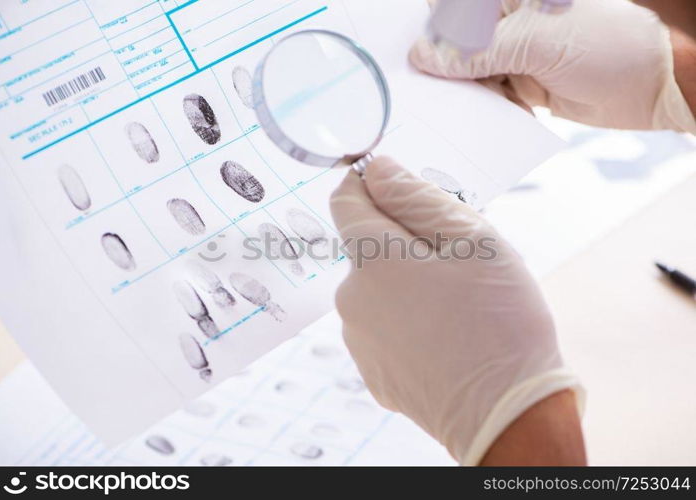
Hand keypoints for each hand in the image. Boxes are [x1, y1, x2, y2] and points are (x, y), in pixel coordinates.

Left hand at [330, 157, 583, 464]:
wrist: (507, 415)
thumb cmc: (500, 321)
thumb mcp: (471, 239)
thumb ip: (415, 197)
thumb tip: (376, 170)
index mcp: (372, 259)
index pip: (346, 200)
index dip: (372, 185)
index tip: (403, 190)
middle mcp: (351, 299)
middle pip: (366, 248)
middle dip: (403, 243)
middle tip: (455, 263)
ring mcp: (358, 340)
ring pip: (376, 290)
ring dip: (405, 285)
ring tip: (455, 308)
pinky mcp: (372, 372)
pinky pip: (382, 329)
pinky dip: (405, 323)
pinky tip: (443, 338)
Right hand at [410, 0, 695, 132]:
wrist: (654, 84)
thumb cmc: (609, 44)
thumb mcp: (538, 42)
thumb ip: (478, 51)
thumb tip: (424, 56)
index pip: (452, 7)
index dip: (429, 28)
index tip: (406, 56)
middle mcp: (509, 22)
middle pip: (455, 42)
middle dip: (439, 66)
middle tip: (417, 90)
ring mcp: (516, 54)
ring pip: (468, 73)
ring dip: (458, 92)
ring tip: (444, 110)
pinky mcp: (523, 85)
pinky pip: (488, 97)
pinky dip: (480, 109)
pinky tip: (474, 119)